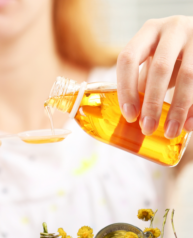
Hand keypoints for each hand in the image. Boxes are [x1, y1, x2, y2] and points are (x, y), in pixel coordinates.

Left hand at [117, 16, 192, 138]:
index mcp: (148, 32)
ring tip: (170, 132)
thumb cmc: (167, 56)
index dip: (127, 89)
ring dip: (178, 109)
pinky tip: (188, 126)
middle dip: (152, 103)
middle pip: (160, 68)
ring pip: (189, 76)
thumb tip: (131, 117)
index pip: (128, 59)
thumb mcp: (151, 62)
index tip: (129, 116)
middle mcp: (173, 29)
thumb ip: (140, 83)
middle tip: (147, 129)